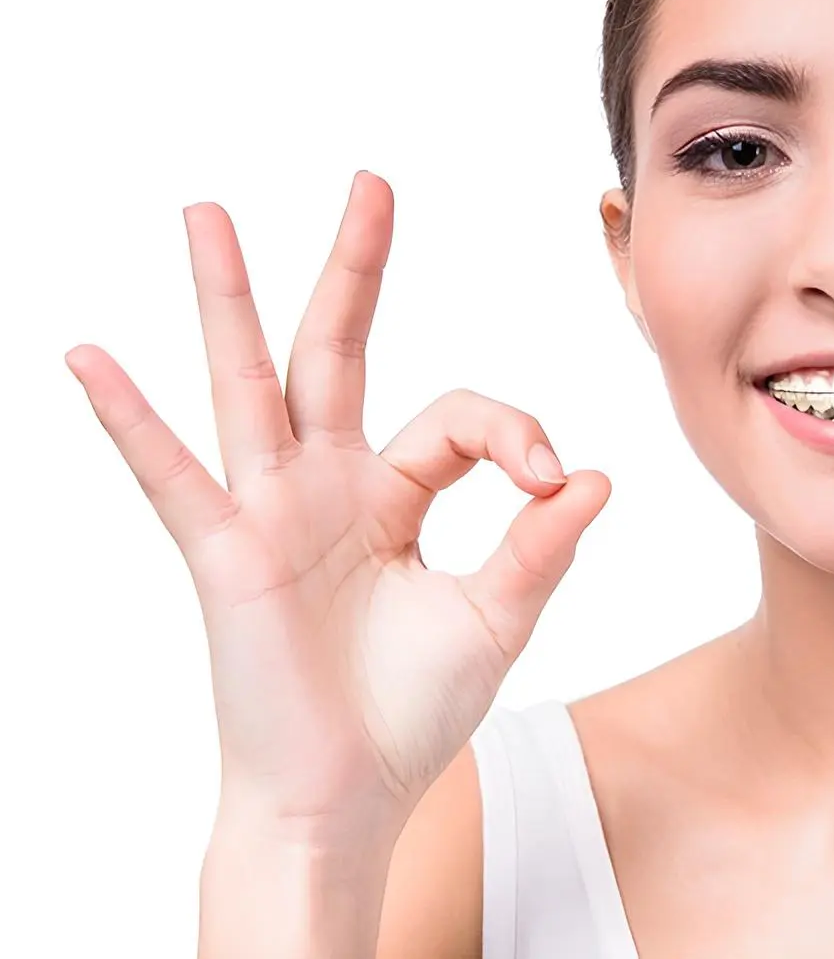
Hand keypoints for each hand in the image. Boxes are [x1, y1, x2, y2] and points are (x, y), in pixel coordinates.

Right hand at [67, 171, 609, 839]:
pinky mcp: (227, 553)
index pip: (458, 416)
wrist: (347, 795)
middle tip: (372, 182)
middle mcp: (327, 485)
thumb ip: (541, 545)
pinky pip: (172, 476)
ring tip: (207, 212)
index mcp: (394, 494)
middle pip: (341, 351)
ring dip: (230, 296)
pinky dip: (130, 420)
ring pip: (251, 381)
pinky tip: (90, 356)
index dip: (514, 432)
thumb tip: (599, 476)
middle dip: (356, 267)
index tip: (554, 479)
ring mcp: (271, 510)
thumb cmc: (411, 711)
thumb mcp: (495, 617)